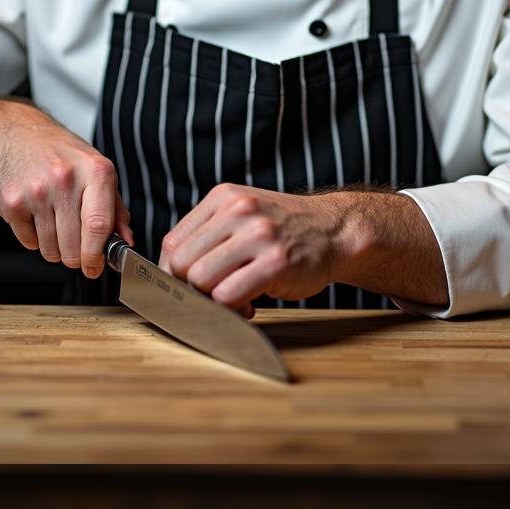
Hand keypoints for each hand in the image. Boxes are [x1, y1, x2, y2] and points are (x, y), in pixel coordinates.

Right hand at [0, 104, 131, 277]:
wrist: (15, 135)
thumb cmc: (62, 156)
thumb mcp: (97, 172)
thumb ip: (116, 210)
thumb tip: (126, 243)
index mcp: (95, 171)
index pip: (98, 225)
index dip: (97, 254)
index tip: (95, 268)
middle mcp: (64, 178)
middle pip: (74, 244)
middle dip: (77, 258)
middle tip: (76, 252)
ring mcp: (35, 190)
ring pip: (51, 248)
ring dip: (55, 250)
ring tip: (56, 228)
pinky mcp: (11, 201)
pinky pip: (28, 241)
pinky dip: (35, 239)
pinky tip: (37, 218)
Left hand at [159, 184, 352, 308]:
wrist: (336, 230)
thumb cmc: (287, 231)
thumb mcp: (245, 215)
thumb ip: (211, 234)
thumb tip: (173, 272)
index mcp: (224, 198)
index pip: (173, 242)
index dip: (173, 273)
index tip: (187, 287)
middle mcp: (239, 211)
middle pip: (182, 263)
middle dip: (190, 289)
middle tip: (212, 297)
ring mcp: (259, 236)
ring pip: (201, 280)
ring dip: (211, 301)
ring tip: (234, 301)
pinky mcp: (276, 263)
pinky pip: (229, 295)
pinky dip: (231, 309)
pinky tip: (249, 306)